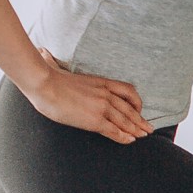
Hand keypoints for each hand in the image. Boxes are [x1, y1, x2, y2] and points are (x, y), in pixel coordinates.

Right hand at [22, 51, 152, 141]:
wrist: (44, 84)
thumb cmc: (47, 77)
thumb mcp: (62, 69)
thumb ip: (60, 65)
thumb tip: (44, 52)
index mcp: (101, 82)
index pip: (128, 91)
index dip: (137, 102)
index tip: (140, 110)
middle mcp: (105, 94)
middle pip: (130, 109)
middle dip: (140, 120)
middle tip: (149, 128)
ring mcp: (102, 107)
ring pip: (125, 121)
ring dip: (136, 130)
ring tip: (143, 136)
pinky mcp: (95, 120)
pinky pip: (114, 131)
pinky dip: (124, 136)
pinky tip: (130, 140)